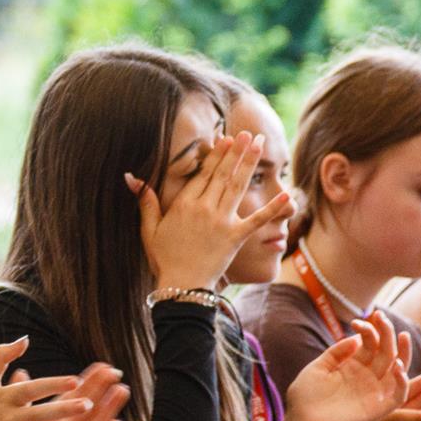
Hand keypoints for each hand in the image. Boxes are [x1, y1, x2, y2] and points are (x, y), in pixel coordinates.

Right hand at [127, 132, 292, 291]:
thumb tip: (132, 177)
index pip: (204, 173)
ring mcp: (221, 222)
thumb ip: (145, 201)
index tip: (227, 138)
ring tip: (260, 145)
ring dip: (249, 164)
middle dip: (237, 152)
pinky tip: (287, 195)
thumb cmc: (164, 258)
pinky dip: (273, 208)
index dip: (217, 155)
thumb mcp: (149, 229)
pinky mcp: (235, 237)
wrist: (181, 286)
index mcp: (184, 204)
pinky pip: (257, 220)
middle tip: (249, 133)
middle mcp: (204, 208)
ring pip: (237, 187)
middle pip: (223, 174)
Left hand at [281, 312, 408, 420]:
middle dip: (387, 332)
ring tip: (401, 336)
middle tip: (381, 316)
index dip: (369, 330)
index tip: (356, 322)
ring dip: (402, 352)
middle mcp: (367, 377)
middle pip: (386, 351)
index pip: (370, 343)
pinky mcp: (378, 408)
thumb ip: (336, 353)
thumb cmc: (305, 398)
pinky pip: (399, 394)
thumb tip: (356, 338)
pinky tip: (396, 365)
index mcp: (353, 366)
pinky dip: (402, 380)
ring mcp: (374, 392)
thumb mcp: (317, 369)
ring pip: (399, 369)